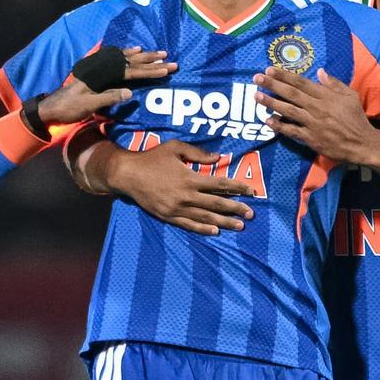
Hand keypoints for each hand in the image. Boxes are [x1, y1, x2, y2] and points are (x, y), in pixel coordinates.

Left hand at [37, 47, 176, 125]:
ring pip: (126, 59)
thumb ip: (108, 98)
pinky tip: (134, 51)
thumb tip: (130, 92)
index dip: (150, 70)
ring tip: (158, 53)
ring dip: (143, 56)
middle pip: (131, 62)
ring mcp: (99, 68)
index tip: (166, 69)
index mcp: (102, 75)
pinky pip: (117, 58)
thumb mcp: (89, 106)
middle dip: (152, 61)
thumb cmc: (69, 108)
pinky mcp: (96, 72)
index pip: (131, 71)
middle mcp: (102, 67)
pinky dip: (128, 54)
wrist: (51, 107)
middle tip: (170, 60)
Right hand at [107, 140, 254, 235]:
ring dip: (224, 222)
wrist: (128, 174)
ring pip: (206, 217)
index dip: (237, 188)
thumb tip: (219, 158)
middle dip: (236, 209)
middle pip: (217, 204)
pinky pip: (189, 225)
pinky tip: (215, 232)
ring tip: (240, 226)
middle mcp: (186, 195)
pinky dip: (203, 229)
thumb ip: (198, 153)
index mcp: (190, 178)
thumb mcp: (175, 148)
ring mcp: (177, 208)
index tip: (251, 192)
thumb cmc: (152, 158)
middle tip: (251, 214)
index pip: (220, 184)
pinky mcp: (168, 216)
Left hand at [253, 67, 377, 164]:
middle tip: (256, 78)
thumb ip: (334, 83)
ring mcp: (313, 123)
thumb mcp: (350, 95)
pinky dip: (279, 125)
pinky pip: (292, 130)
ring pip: (288, 110)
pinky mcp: (310, 138)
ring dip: (271, 102)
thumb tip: (319, 71)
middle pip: (291, 94)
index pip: (301, 83)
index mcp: (326, 96)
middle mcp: (317, 107)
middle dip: (273, 85)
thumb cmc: (356, 118)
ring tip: (256, 96)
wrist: (362, 143)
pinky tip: (267, 120)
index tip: (269, 70)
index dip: (284, 76)